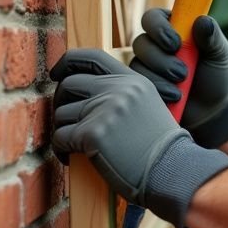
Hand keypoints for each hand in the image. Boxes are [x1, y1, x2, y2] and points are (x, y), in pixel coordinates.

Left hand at [49, 48, 227, 227]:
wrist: (171, 170)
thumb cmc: (158, 148)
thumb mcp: (146, 106)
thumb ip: (119, 93)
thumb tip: (78, 89)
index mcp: (131, 80)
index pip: (91, 57)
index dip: (67, 63)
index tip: (56, 74)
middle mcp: (118, 89)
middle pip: (68, 85)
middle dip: (61, 104)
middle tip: (68, 123)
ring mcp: (105, 109)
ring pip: (61, 114)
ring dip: (64, 131)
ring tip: (77, 147)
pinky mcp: (93, 133)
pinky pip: (60, 137)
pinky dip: (61, 150)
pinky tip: (72, 158)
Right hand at [129, 10, 227, 147]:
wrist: (212, 109)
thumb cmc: (215, 75)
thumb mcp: (220, 54)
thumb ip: (212, 36)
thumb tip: (202, 21)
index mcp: (171, 28)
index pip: (152, 18)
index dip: (158, 28)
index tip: (175, 43)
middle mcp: (154, 44)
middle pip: (141, 43)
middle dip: (161, 60)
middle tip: (183, 72)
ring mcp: (146, 66)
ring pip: (137, 65)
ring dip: (160, 78)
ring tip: (181, 90)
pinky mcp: (143, 86)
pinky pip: (137, 85)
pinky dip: (157, 91)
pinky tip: (174, 98)